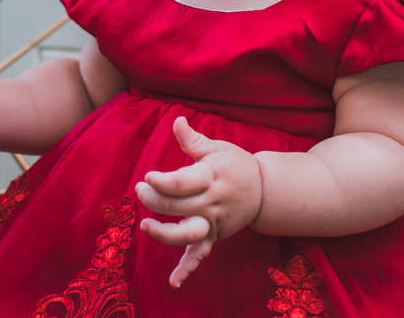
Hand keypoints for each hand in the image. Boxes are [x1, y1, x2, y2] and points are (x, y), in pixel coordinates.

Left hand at [135, 116, 262, 287]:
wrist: (264, 190)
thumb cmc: (236, 164)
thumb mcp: (218, 148)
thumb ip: (193, 140)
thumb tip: (176, 121)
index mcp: (212, 177)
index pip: (184, 182)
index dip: (162, 181)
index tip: (148, 176)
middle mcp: (213, 202)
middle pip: (179, 206)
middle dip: (154, 200)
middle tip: (140, 191)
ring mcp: (214, 222)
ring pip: (188, 233)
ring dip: (165, 233)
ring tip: (145, 226)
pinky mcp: (214, 236)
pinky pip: (200, 254)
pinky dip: (188, 269)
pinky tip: (174, 281)